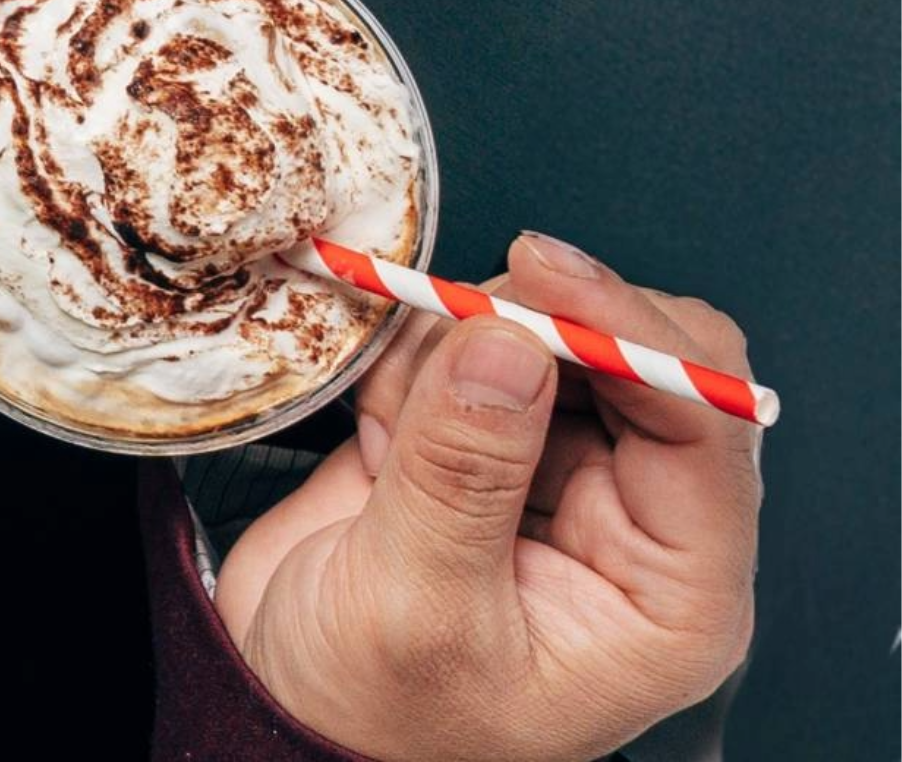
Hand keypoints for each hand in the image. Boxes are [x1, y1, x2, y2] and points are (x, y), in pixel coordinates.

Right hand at [216, 235, 761, 761]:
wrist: (283, 712)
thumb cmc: (375, 708)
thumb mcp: (418, 606)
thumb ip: (464, 474)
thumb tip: (507, 344)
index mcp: (670, 590)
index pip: (702, 429)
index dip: (632, 336)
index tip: (541, 273)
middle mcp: (633, 524)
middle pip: (637, 359)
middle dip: (533, 330)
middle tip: (443, 336)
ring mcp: (556, 476)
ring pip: (544, 338)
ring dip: (451, 354)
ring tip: (389, 445)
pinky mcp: (483, 444)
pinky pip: (466, 351)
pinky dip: (409, 366)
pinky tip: (377, 442)